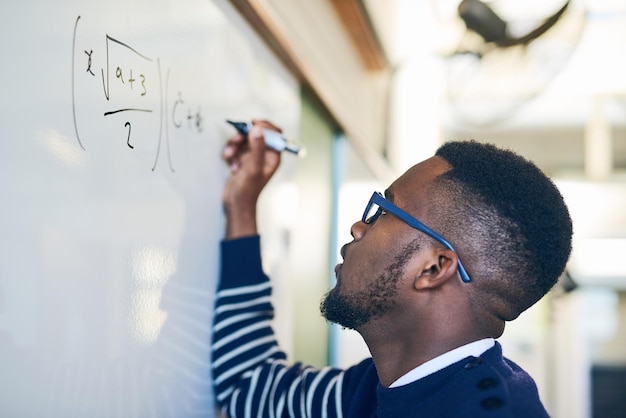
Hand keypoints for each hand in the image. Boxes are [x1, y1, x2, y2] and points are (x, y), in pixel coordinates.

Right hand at [222, 119, 281, 238]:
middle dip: (243, 136)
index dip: (264, 126)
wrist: (236, 204)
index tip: (252, 123)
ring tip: (230, 157)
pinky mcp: (242, 160)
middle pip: (256, 134)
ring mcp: (252, 157)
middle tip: (235, 140)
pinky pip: (236, 148)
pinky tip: (231, 165)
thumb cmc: (248, 191)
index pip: (275, 134)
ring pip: (243, 140)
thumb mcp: (253, 168)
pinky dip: (231, 154)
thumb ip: (257, 147)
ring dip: (234, 146)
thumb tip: (258, 129)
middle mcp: (264, 155)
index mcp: (273, 156)